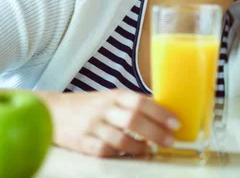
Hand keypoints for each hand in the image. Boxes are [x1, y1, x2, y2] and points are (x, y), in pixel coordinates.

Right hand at [48, 90, 179, 157]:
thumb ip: (133, 105)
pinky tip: (128, 155)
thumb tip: (165, 114)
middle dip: (156, 132)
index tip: (176, 123)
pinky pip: (103, 150)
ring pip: (120, 138)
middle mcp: (104, 108)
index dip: (160, 112)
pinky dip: (119, 154)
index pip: (141, 101)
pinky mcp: (81, 142)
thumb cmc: (90, 106)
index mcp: (115, 95)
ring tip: (150, 150)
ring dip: (139, 147)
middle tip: (170, 141)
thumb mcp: (111, 98)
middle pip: (133, 119)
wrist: (53, 111)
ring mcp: (92, 125)